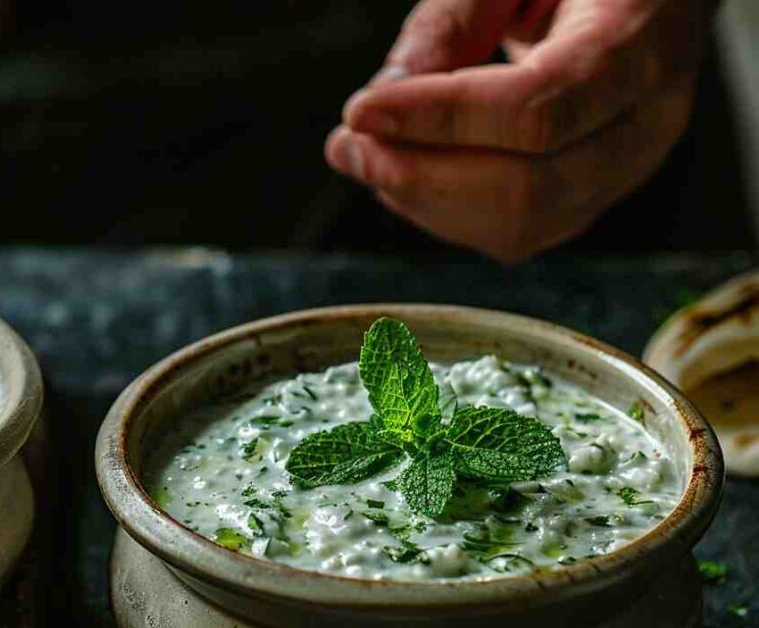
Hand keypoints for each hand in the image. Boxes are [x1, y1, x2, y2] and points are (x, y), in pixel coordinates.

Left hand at [325, 0, 713, 261]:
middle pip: (530, 187)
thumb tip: (381, 102)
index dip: (440, 120)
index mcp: (641, 40)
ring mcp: (627, 170)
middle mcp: (649, 119)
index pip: (537, 108)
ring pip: (521, 225)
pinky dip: (443, 214)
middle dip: (419, 176)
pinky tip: (406, 172)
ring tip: (367, 155)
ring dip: (423, 202)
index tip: (361, 112)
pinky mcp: (592, 198)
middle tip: (347, 147)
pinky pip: (516, 234)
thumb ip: (447, 24)